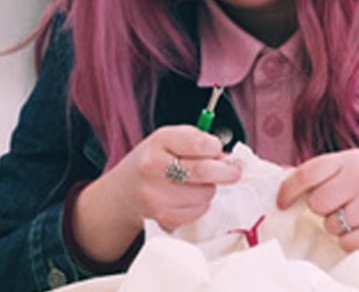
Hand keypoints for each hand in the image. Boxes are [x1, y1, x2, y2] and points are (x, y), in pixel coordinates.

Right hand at [73, 125, 242, 261]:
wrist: (124, 193)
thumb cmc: (155, 161)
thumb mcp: (171, 140)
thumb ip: (199, 142)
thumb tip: (229, 159)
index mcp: (159, 141)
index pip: (198, 142)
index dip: (215, 147)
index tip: (218, 149)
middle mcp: (152, 167)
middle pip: (204, 171)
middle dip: (226, 172)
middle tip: (233, 171)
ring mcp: (156, 195)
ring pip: (205, 193)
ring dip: (209, 189)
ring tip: (197, 184)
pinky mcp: (163, 217)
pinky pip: (199, 210)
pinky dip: (201, 204)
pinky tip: (188, 198)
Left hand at [275, 149, 358, 280]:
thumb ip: (327, 172)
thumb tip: (284, 175)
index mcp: (354, 159)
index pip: (307, 172)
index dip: (288, 189)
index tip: (281, 202)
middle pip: (316, 203)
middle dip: (324, 210)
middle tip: (344, 207)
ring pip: (330, 226)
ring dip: (340, 227)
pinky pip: (345, 243)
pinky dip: (352, 241)